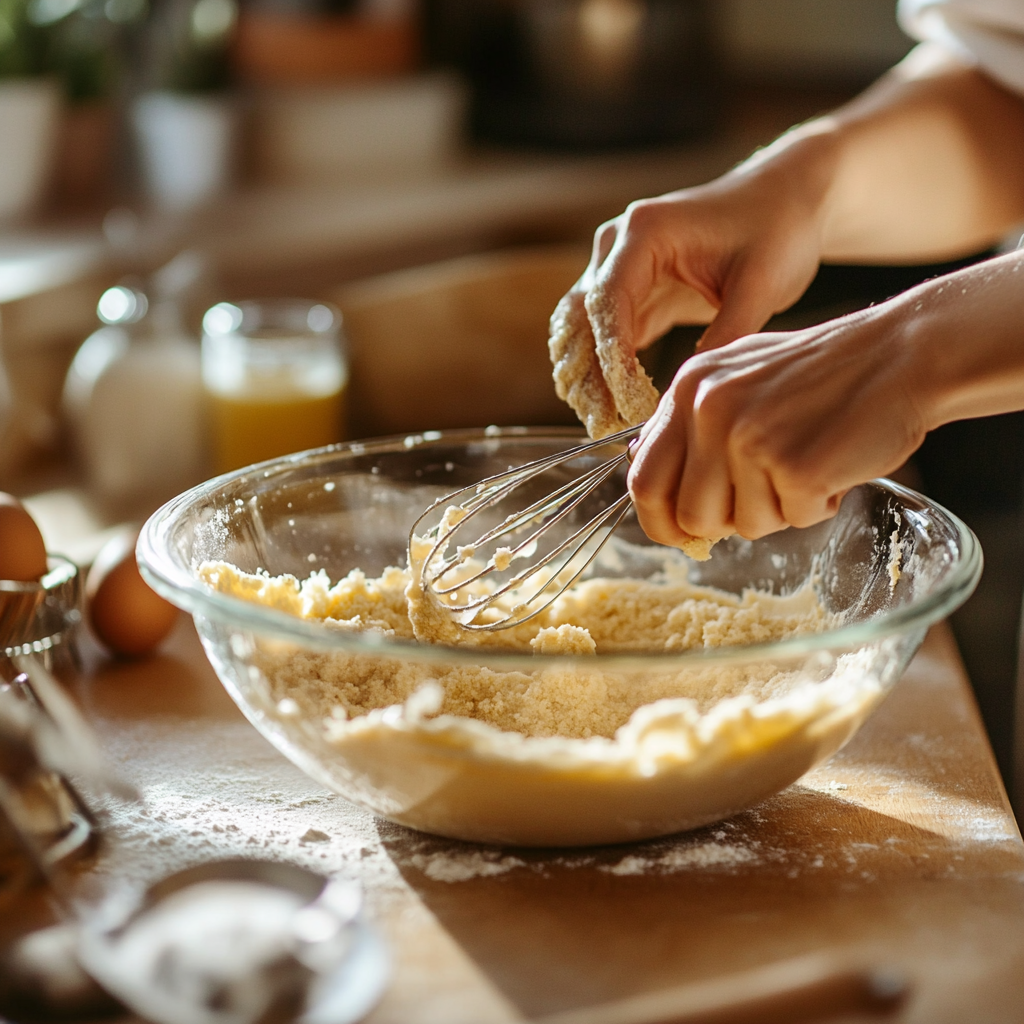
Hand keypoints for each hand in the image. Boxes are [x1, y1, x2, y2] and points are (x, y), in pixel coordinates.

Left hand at [626, 301, 929, 545]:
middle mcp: (708, 410)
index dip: (659, 518)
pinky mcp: (793, 465)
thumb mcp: (739, 376)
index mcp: (688, 388)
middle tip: (766, 496)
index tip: (680, 531)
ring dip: (777, 511)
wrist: (902, 353)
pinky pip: (791, 520)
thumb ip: (692, 424)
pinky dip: (816, 507)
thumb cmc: (825, 373)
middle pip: (688, 515)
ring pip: (741, 525)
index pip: (642, 478)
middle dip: (724, 523)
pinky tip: (833, 465)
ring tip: (806, 463)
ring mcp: (748, 438)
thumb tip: (650, 475)